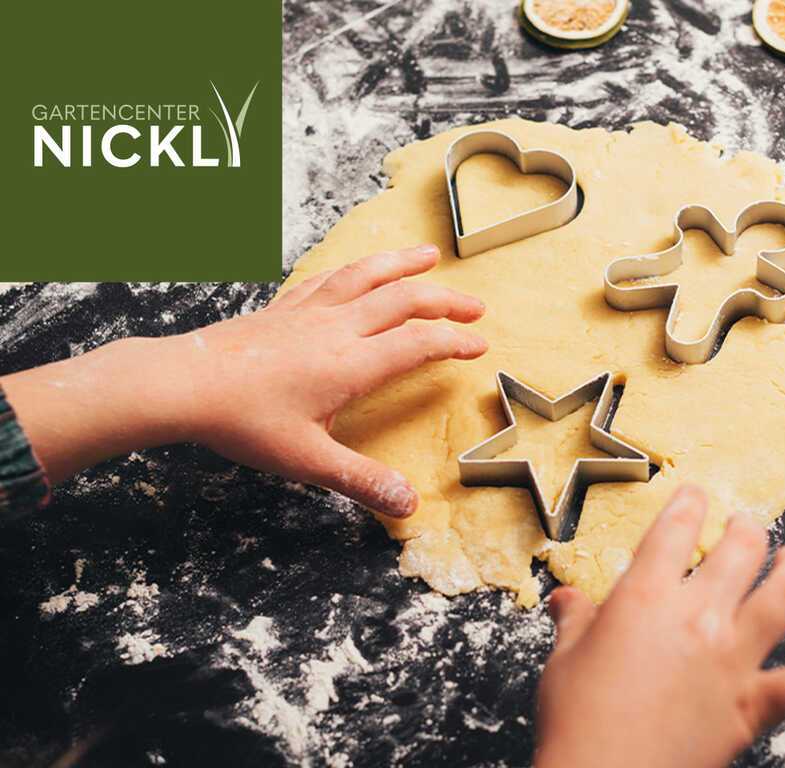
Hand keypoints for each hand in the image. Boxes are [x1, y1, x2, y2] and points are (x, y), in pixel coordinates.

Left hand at [2, 246, 486, 517]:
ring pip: (367, 275)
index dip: (454, 342)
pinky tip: (359, 269)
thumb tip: (408, 505)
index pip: (417, 343)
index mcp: (351, 364)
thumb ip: (361, 480)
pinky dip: (355, 268)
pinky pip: (329, 277)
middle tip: (475, 307)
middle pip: (402, 300)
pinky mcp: (284, 307)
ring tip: (429, 256)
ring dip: (404, 264)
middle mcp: (337, 328)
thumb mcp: (307, 459)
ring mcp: (309, 311)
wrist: (181, 383)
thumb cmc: (243, 422)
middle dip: (444, 301)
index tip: (479, 345)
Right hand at [534, 485, 784, 767]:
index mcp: (645, 597)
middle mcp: (698, 617)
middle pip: (742, 548)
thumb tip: (564, 598)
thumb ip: (574, 620)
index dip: (691, 502)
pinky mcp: (753, 706)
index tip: (696, 497)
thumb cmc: (578, 722)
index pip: (676, 527)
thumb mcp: (565, 659)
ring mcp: (732, 660)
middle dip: (746, 528)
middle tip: (744, 527)